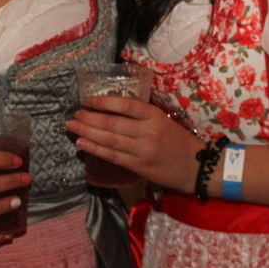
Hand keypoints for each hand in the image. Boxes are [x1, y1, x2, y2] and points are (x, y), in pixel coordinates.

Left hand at [66, 96, 203, 193]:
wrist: (195, 167)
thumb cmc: (178, 140)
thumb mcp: (163, 120)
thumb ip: (140, 116)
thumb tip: (110, 109)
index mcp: (155, 116)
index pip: (127, 105)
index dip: (105, 102)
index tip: (89, 100)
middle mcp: (148, 132)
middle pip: (113, 124)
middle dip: (90, 119)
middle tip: (74, 114)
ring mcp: (142, 150)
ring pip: (109, 140)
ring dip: (87, 133)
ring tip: (72, 126)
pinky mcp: (138, 166)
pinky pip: (112, 156)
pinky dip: (95, 149)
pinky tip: (82, 143)